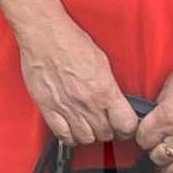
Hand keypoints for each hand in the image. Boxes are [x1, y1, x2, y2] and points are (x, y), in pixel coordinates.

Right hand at [12, 5, 139, 150]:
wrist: (44, 34)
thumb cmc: (71, 41)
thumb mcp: (102, 61)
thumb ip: (110, 86)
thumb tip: (116, 102)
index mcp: (104, 89)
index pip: (126, 124)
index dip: (128, 129)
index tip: (125, 126)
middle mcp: (87, 102)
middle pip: (106, 134)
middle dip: (109, 131)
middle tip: (105, 123)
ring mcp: (66, 107)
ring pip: (85, 138)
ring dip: (90, 135)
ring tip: (88, 125)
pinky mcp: (48, 108)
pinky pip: (63, 135)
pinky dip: (70, 137)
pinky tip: (72, 129)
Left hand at [134, 45, 172, 172]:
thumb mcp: (171, 82)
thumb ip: (161, 104)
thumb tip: (156, 116)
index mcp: (168, 116)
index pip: (144, 138)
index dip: (142, 137)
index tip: (145, 135)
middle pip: (159, 156)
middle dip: (154, 152)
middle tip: (157, 148)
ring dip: (172, 169)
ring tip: (170, 166)